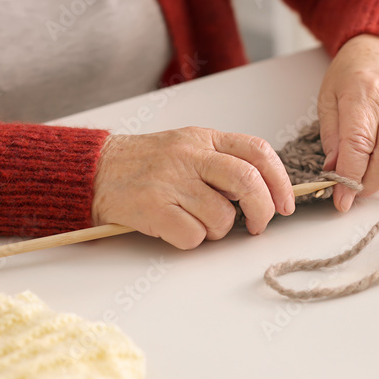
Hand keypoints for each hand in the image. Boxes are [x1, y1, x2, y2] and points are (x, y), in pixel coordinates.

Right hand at [92, 128, 294, 248]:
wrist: (93, 171)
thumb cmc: (145, 165)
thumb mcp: (187, 147)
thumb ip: (223, 162)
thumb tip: (265, 193)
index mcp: (204, 138)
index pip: (258, 151)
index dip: (280, 180)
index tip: (285, 204)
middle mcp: (189, 155)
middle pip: (247, 182)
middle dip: (262, 210)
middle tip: (257, 225)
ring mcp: (170, 180)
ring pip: (222, 216)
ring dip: (219, 230)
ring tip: (199, 223)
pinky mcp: (153, 208)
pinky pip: (193, 236)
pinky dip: (192, 240)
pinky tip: (176, 229)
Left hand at [318, 34, 378, 211]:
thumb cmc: (353, 74)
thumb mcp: (328, 98)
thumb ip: (330, 137)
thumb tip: (334, 172)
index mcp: (364, 95)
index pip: (359, 146)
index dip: (349, 178)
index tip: (340, 199)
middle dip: (367, 185)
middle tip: (351, 192)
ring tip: (361, 175)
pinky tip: (377, 163)